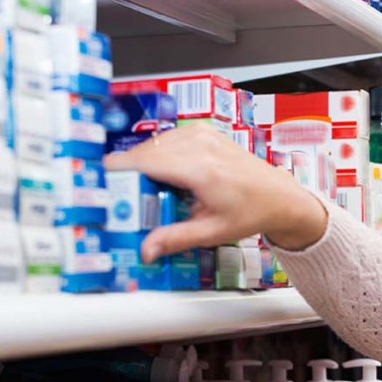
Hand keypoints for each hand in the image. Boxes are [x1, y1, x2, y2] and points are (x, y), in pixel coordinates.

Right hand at [103, 124, 328, 260]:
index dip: (118, 172)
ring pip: (154, 144)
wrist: (280, 196)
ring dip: (144, 164)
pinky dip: (160, 155)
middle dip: (129, 174)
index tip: (100, 184)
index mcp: (201, 169)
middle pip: (145, 152)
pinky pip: (168, 139)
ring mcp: (202, 134)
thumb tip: (146, 250)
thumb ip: (175, 239)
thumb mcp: (212, 232)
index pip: (144, 161)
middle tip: (122, 199)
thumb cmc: (251, 212)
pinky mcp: (203, 131)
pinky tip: (165, 178)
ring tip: (146, 192)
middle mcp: (200, 145)